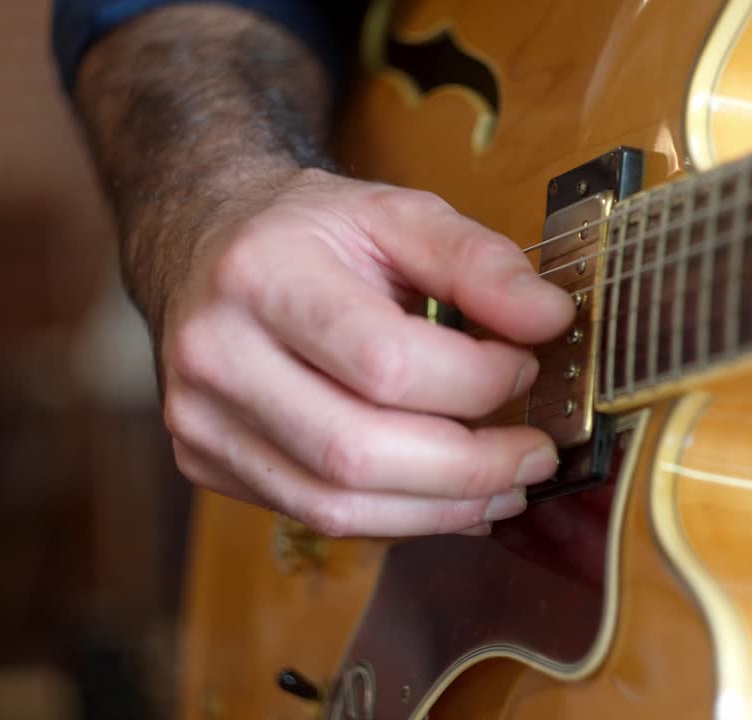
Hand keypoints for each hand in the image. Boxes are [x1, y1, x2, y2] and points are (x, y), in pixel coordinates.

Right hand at [160, 169, 573, 536]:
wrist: (206, 243)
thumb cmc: (311, 232)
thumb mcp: (397, 214)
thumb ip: (477, 260)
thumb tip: (550, 318)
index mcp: (261, 275)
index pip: (386, 363)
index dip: (476, 381)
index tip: (528, 366)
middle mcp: (216, 354)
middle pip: (357, 453)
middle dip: (469, 468)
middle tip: (535, 456)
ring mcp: (201, 420)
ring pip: (335, 506)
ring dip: (440, 510)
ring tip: (506, 488)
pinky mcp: (207, 461)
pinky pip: (317, 517)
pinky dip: (399, 518)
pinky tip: (449, 500)